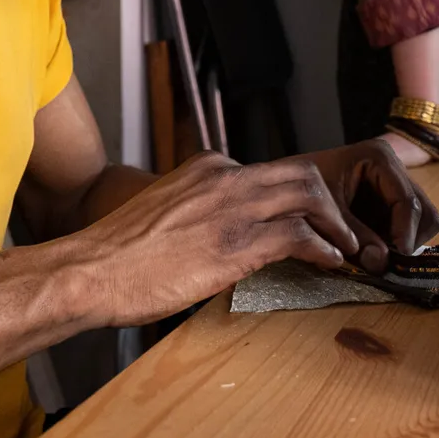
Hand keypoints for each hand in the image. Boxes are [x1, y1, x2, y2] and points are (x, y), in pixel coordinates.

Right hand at [59, 153, 358, 327]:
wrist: (90, 271)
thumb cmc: (119, 254)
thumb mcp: (164, 212)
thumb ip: (198, 210)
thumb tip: (220, 234)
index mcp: (206, 166)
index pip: (269, 172)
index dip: (297, 197)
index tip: (308, 218)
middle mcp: (225, 177)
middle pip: (301, 175)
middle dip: (330, 202)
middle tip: (343, 229)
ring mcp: (234, 207)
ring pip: (310, 197)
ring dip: (337, 224)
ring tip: (348, 247)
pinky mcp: (238, 243)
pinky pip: (301, 236)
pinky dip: (325, 248)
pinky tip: (332, 262)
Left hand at [293, 138, 438, 273]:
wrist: (286, 181)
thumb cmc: (302, 187)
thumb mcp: (326, 210)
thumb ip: (355, 236)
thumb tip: (382, 263)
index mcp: (380, 158)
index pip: (408, 201)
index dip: (405, 232)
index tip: (395, 258)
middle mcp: (395, 168)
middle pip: (424, 212)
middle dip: (407, 238)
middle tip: (386, 260)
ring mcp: (396, 186)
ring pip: (421, 222)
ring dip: (401, 242)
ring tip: (374, 253)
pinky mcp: (391, 202)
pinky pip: (407, 228)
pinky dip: (393, 242)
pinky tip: (371, 247)